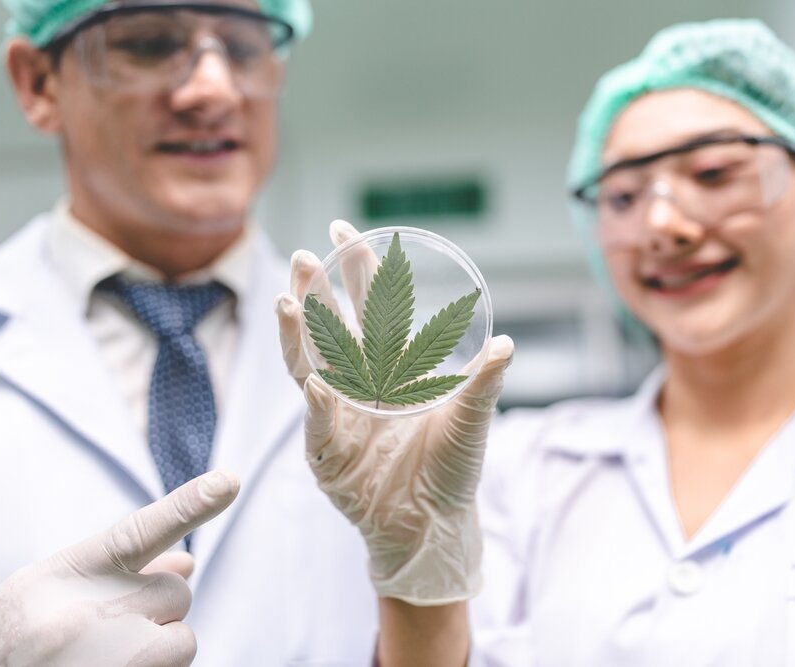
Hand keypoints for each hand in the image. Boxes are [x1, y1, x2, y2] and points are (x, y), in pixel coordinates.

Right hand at [0, 471, 238, 666]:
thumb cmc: (14, 637)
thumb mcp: (48, 587)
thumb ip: (116, 567)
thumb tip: (189, 562)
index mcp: (67, 576)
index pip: (138, 531)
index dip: (189, 504)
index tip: (228, 481)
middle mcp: (90, 616)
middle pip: (176, 592)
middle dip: (155, 607)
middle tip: (105, 628)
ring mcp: (109, 659)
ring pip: (183, 638)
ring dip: (159, 645)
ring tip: (105, 656)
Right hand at [275, 220, 513, 605]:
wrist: (432, 526)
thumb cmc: (450, 470)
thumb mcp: (470, 421)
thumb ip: (483, 383)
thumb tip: (506, 343)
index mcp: (387, 368)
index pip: (364, 308)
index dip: (353, 271)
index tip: (342, 231)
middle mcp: (355, 385)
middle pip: (328, 329)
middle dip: (314, 293)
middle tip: (305, 258)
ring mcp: (335, 417)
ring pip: (309, 367)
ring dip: (298, 337)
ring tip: (289, 303)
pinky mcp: (327, 455)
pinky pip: (320, 426)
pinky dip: (318, 406)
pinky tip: (317, 384)